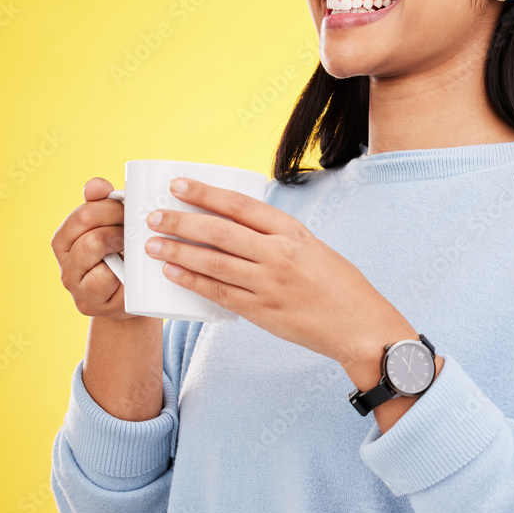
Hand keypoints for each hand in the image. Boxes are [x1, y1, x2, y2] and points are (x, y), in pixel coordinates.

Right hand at [50, 177, 133, 318]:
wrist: (134, 300)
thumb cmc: (125, 257)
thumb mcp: (114, 228)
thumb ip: (102, 204)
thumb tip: (96, 185)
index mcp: (64, 239)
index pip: (82, 215)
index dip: (110, 207)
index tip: (130, 207)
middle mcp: (64, 262)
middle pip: (89, 230)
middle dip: (118, 223)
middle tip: (137, 225)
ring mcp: (75, 284)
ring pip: (93, 246)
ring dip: (120, 242)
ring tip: (136, 244)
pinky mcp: (88, 302)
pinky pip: (104, 277)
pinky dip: (121, 271)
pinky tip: (132, 270)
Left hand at [143, 177, 414, 370]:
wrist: (362, 328)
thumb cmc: (341, 287)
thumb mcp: (314, 249)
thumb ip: (279, 239)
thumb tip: (238, 229)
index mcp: (293, 232)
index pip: (240, 205)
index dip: (206, 193)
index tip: (178, 184)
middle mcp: (279, 255)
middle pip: (219, 232)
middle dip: (181, 221)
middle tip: (153, 215)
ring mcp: (269, 285)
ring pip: (213, 262)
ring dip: (178, 251)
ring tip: (151, 243)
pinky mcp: (262, 313)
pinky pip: (219, 293)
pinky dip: (193, 281)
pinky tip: (173, 272)